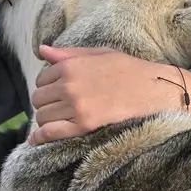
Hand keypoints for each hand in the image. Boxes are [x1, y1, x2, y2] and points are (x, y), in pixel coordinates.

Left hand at [27, 45, 190, 144]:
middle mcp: (69, 85)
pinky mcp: (83, 125)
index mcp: (71, 66)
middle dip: (46, 103)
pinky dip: (39, 137)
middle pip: (39, 99)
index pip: (42, 79)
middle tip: (58, 107)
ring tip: (58, 120)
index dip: (48, 86)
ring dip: (46, 119)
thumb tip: (42, 50)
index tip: (57, 92)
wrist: (154, 90)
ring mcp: (75, 106)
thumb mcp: (99, 54)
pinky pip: (50, 133)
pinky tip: (36, 140)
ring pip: (42, 116)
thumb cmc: (130, 70)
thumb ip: (69, 53)